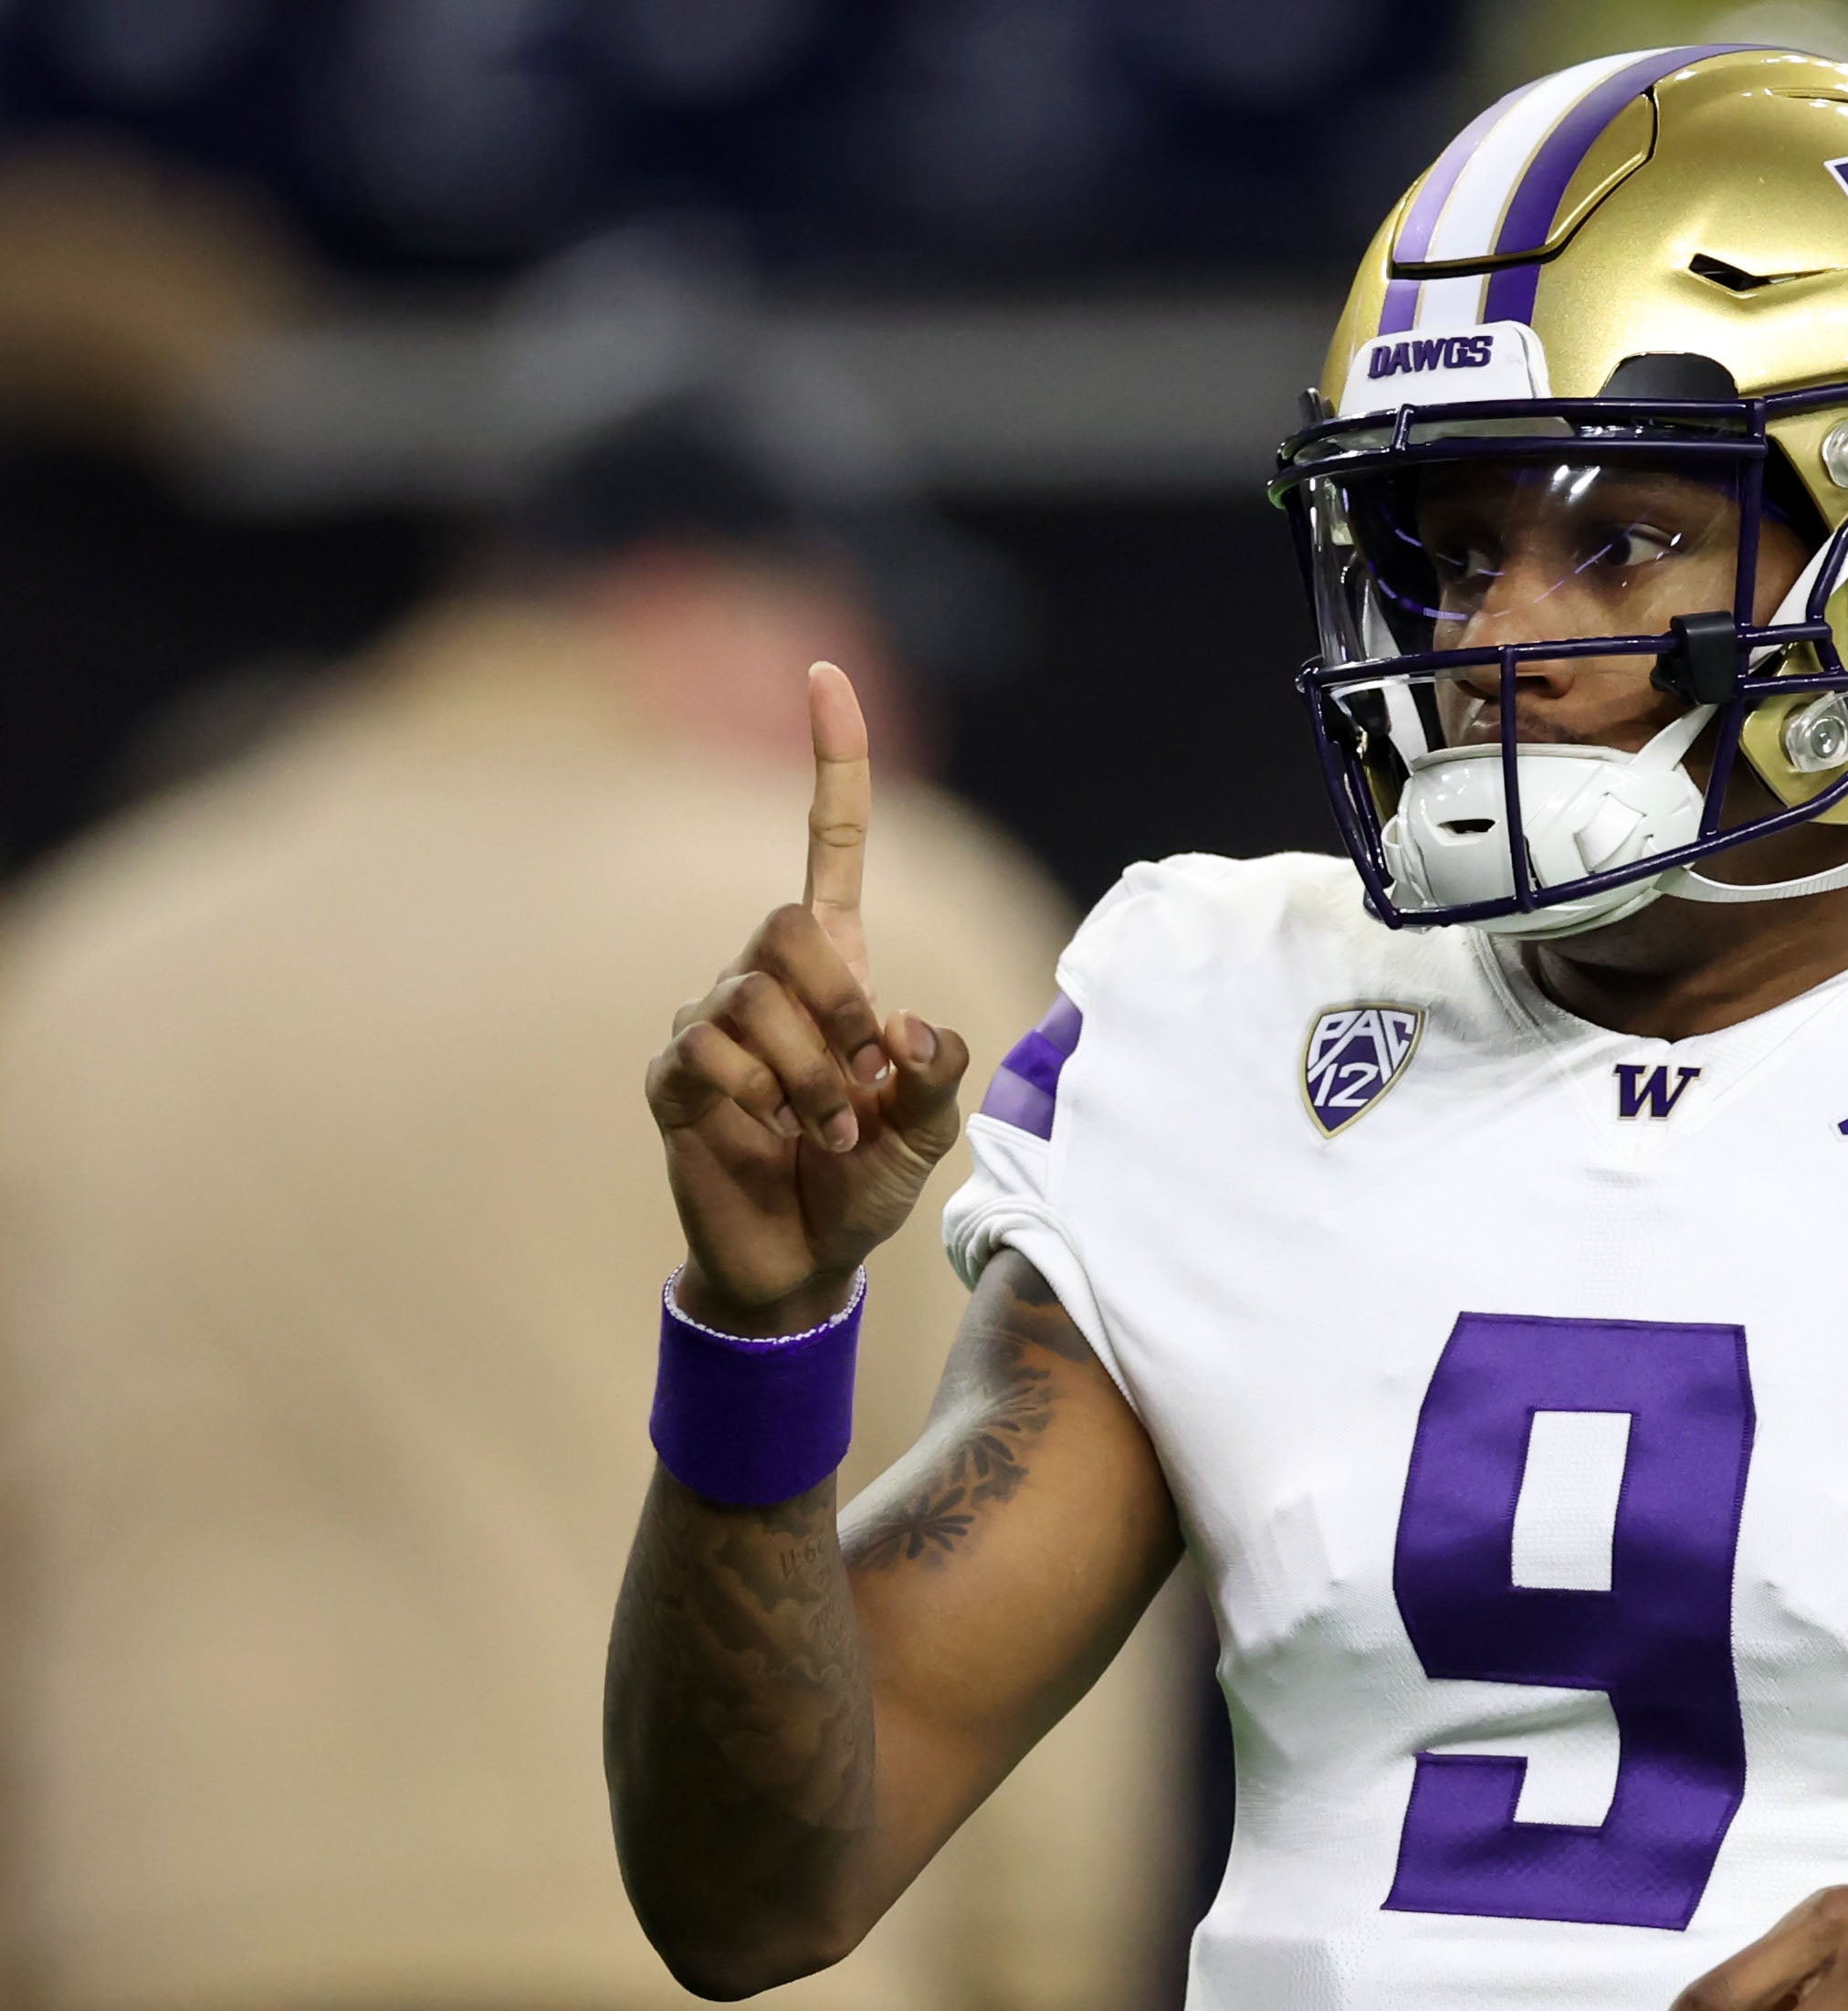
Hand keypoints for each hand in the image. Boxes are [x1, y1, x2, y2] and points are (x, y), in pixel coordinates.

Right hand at [648, 663, 971, 1334]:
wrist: (801, 1258)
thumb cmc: (864, 1180)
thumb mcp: (928, 1128)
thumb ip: (938, 1072)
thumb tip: (906, 1025)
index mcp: (837, 968)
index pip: (828, 845)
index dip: (834, 766)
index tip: (827, 678)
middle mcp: (766, 977)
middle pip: (786, 923)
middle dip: (837, 1007)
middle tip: (863, 1083)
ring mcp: (711, 1020)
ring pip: (753, 999)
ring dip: (810, 1080)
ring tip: (826, 1136)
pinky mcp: (674, 1072)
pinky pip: (710, 1054)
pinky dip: (762, 1103)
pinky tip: (775, 1140)